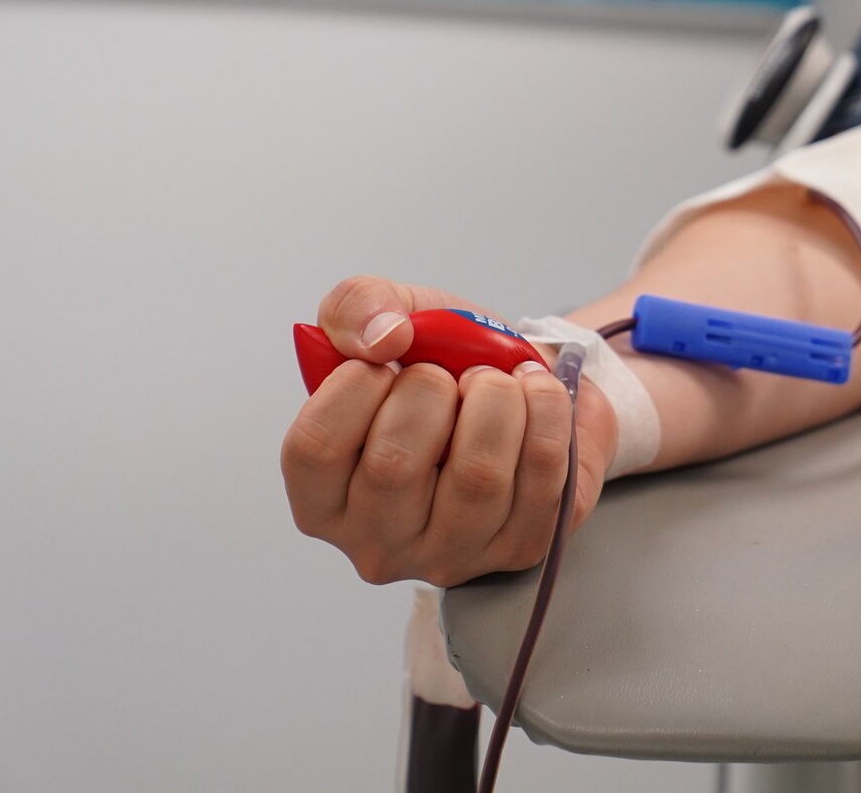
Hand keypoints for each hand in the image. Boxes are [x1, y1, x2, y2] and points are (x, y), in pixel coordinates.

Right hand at [281, 277, 617, 585]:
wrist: (527, 389)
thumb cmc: (446, 367)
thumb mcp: (394, 318)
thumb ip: (359, 306)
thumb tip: (383, 337)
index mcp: (324, 498)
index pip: (315, 447)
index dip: (357, 383)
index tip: (389, 360)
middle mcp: (378, 543)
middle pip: (394, 464)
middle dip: (432, 389)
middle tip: (448, 374)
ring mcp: (452, 555)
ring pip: (477, 475)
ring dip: (496, 399)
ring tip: (496, 382)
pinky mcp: (522, 547)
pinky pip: (541, 470)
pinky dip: (546, 409)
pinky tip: (535, 393)